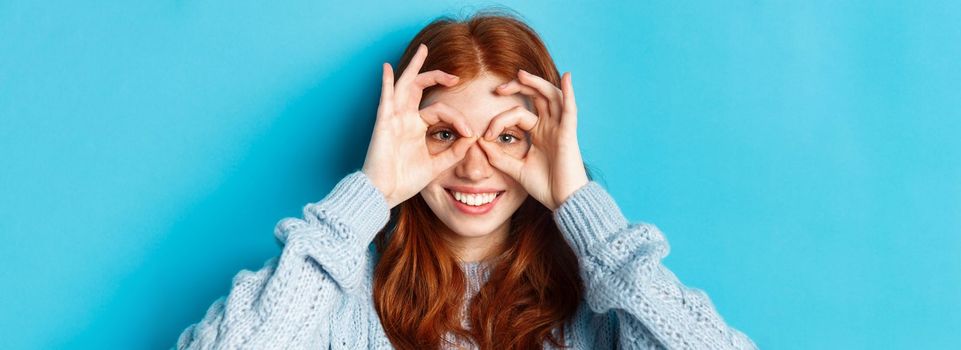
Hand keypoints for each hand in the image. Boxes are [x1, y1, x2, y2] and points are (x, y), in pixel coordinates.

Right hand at [362, 44, 477, 208]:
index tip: (470, 132)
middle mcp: (405, 119)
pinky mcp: (384, 124)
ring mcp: (393, 119)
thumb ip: (454, 153)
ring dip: (414, 68)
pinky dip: (387, 83)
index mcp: (416, 128)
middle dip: (436, 76)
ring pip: (405, 86)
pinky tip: (388, 68)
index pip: (440, 110)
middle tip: (454, 76)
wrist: (384, 194)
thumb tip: (473, 138)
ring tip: (423, 50)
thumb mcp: (436, 165)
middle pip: (419, 88)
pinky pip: (385, 99)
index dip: (458, 118)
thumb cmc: (405, 181)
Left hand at [476, 69, 588, 210]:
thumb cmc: (545, 187)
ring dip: (537, 83)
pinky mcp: (569, 134)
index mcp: (540, 134)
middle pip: (538, 96)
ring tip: (521, 74)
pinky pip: (570, 109)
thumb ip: (499, 156)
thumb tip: (479, 143)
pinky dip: (569, 92)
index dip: (500, 120)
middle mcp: (551, 127)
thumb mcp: (516, 169)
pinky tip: (567, 77)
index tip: (485, 135)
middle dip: (519, 87)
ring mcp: (561, 129)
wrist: (565, 202)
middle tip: (499, 88)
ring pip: (551, 96)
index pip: (519, 114)